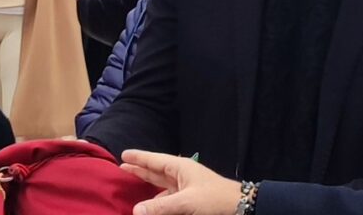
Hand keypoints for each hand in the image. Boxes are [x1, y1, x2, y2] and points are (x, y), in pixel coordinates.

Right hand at [121, 149, 243, 214]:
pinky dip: (158, 201)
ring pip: (162, 186)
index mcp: (180, 168)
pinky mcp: (190, 201)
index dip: (139, 158)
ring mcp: (186, 188)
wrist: (240, 207)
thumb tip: (135, 210)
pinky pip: (169, 199)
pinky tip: (151, 206)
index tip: (124, 154)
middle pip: (156, 170)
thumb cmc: (215, 199)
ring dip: (148, 187)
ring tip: (133, 187)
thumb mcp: (186, 202)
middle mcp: (182, 175)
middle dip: (140, 169)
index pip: (155, 160)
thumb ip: (161, 207)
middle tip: (122, 168)